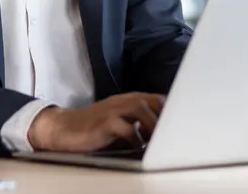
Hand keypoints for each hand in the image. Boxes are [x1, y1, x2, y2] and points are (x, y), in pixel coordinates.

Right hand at [28, 92, 165, 152]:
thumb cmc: (94, 127)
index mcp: (130, 100)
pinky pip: (126, 128)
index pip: (159, 99)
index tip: (183, 124)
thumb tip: (163, 134)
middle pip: (154, 100)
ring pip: (142, 109)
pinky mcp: (105, 122)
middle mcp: (124, 101)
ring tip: (158, 141)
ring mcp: (114, 109)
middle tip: (174, 133)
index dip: (173, 110)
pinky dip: (135, 138)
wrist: (63, 128)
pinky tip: (136, 147)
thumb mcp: (120, 121)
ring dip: (153, 125)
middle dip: (166, 116)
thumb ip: (140, 123)